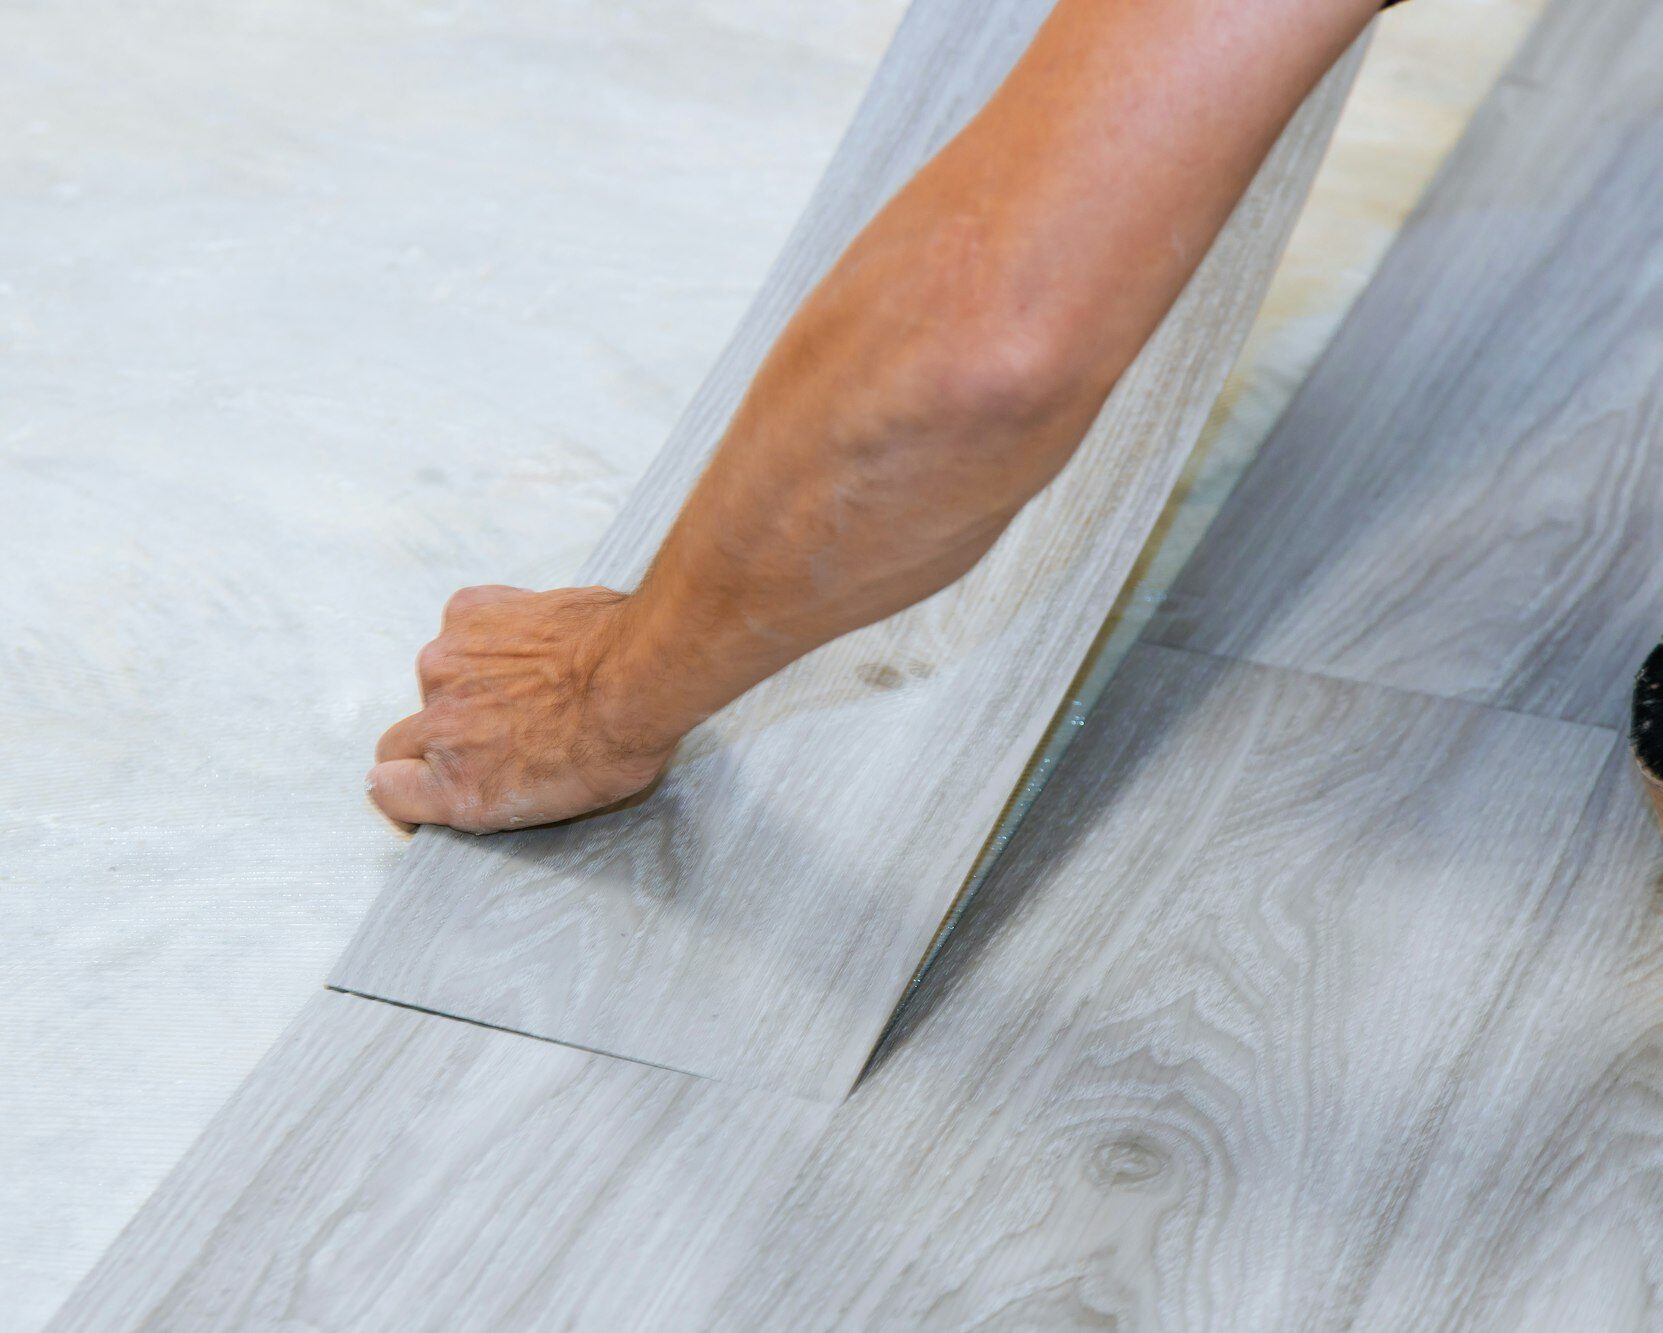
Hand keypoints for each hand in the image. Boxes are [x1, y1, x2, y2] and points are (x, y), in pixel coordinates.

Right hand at [367, 585, 679, 833]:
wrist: (640, 673)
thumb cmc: (619, 742)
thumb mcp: (557, 804)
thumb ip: (498, 791)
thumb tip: (488, 773)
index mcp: (457, 790)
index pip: (388, 790)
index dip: (411, 784)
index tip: (431, 779)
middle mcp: (437, 729)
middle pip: (402, 738)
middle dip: (442, 735)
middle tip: (498, 726)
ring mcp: (444, 666)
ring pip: (438, 676)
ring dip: (472, 679)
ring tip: (533, 677)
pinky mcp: (466, 613)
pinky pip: (464, 624)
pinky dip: (491, 631)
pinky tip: (534, 639)